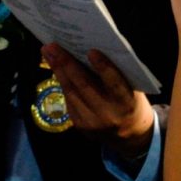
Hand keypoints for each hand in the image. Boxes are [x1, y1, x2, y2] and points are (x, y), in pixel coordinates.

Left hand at [41, 44, 155, 159]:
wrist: (130, 134)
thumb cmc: (130, 101)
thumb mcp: (132, 89)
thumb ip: (116, 74)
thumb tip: (90, 51)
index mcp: (127, 103)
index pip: (114, 83)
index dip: (103, 67)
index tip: (91, 51)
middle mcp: (108, 114)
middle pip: (84, 85)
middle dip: (66, 63)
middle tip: (53, 46)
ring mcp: (92, 122)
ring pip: (71, 92)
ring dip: (57, 70)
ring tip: (48, 52)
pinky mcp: (80, 125)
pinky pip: (68, 99)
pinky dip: (62, 81)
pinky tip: (55, 67)